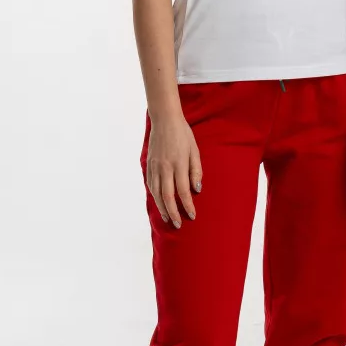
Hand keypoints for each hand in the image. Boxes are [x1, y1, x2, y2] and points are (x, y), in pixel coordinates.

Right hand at [146, 110, 202, 227]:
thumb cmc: (183, 134)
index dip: (188, 205)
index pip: (183, 191)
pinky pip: (150, 185)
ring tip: (168, 218)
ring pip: (157, 193)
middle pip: (168, 196)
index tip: (192, 216)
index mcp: (178, 164)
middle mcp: (165, 167)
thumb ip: (196, 171)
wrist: (164, 120)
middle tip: (178, 225)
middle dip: (173, 212)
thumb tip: (196, 190)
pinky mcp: (148, 165)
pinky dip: (154, 196)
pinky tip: (159, 203)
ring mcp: (155, 167)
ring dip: (162, 208)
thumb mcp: (195, 151)